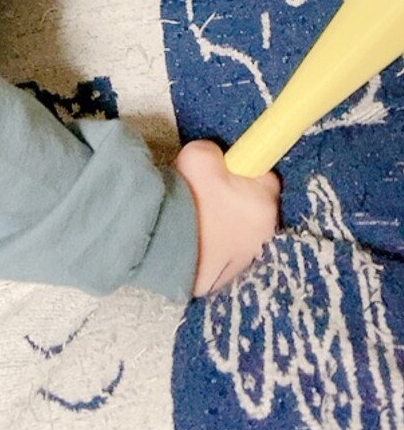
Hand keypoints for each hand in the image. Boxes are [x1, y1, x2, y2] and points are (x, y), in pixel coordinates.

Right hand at [173, 140, 279, 295]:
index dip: (244, 170)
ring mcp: (246, 258)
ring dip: (224, 223)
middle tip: (206, 191)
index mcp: (264, 202)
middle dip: (235, 198)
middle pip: (253, 206)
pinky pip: (223, 252)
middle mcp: (264, 232)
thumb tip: (217, 158)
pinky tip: (191, 237)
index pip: (265, 177)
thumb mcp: (200, 154)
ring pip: (239, 231)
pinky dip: (212, 245)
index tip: (224, 170)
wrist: (164, 242)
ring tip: (194, 216)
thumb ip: (217, 153)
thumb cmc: (188, 195)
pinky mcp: (226, 276)